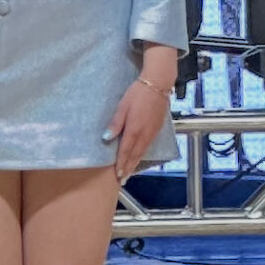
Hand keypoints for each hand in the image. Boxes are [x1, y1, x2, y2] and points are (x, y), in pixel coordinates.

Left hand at [106, 66, 175, 180]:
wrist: (158, 85)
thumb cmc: (138, 93)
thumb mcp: (122, 106)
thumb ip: (115, 124)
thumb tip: (106, 139)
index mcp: (134, 129)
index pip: (126, 151)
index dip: (122, 164)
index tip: (117, 174)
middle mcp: (144, 134)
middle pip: (135, 155)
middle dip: (128, 168)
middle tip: (122, 179)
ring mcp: (152, 132)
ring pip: (142, 152)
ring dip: (135, 163)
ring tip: (129, 172)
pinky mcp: (157, 129)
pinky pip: (148, 146)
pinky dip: (142, 155)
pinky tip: (139, 157)